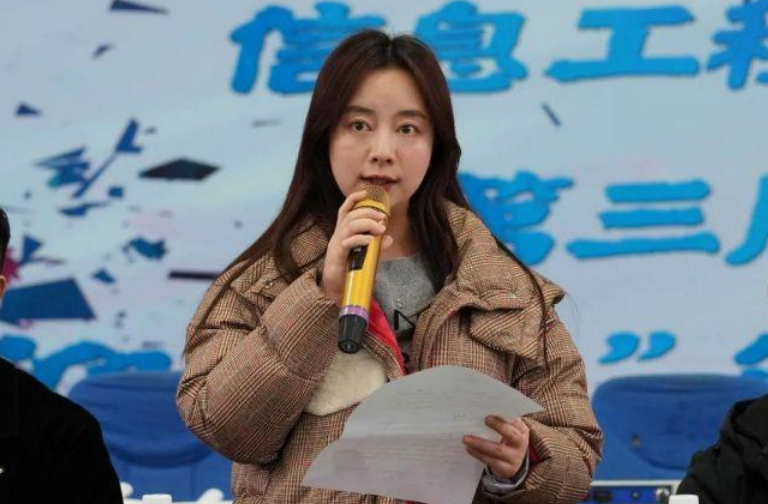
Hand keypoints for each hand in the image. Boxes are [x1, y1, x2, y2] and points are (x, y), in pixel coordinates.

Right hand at [319, 189, 392, 304]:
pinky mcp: (337, 255)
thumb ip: (377, 246)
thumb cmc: (350, 270)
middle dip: (368, 212)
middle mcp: (338, 235)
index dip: (353, 199)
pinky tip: (370, 241)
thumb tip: (389, 238)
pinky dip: (361, 239)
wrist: (335, 288)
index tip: (365, 193)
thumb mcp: (366, 255)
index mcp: (342, 232)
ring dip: (367, 224)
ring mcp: (337, 244)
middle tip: (383, 217)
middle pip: (351, 215)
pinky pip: (348, 242)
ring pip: (350, 225)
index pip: (344, 210)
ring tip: (380, 228)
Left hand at [463, 416, 529, 478]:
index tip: (491, 413)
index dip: (505, 417)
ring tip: (466, 439)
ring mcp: (514, 458)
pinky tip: (469, 449)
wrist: (512, 461)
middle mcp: (520, 444)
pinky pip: (491, 462)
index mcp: (521, 430)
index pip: (516, 421)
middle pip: (511, 435)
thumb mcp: (508, 428)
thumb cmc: (506, 438)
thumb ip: (500, 420)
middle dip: (498, 426)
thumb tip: (481, 409)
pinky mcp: (506, 469)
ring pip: (498, 450)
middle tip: (485, 419)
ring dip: (480, 444)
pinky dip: (479, 455)